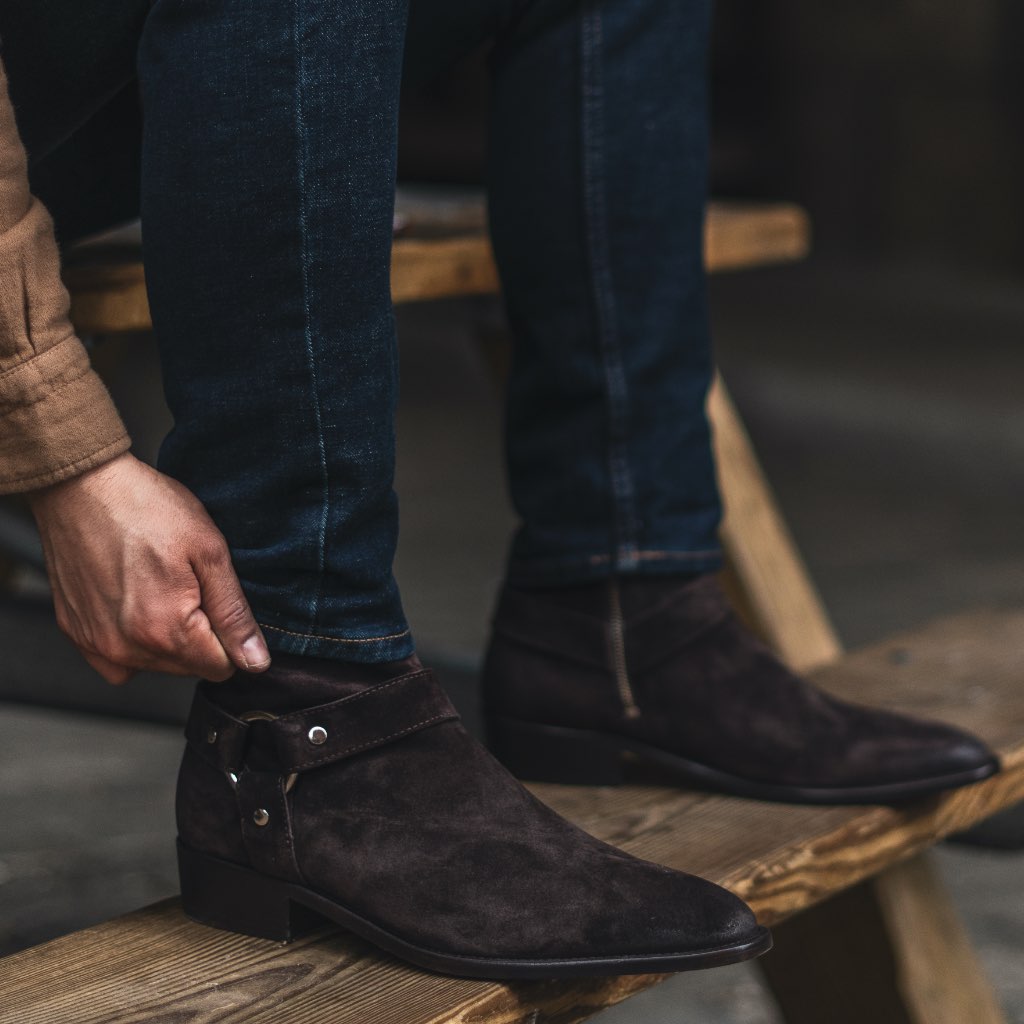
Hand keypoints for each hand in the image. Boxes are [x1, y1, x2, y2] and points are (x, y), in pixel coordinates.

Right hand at [28, 452, 269, 683]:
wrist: (81, 486)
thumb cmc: (146, 508)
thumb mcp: (210, 552)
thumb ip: (234, 614)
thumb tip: (256, 661)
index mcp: (166, 631)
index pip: (221, 668)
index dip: (230, 637)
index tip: (218, 602)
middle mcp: (126, 649)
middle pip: (188, 668)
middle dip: (200, 636)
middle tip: (189, 586)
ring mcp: (96, 644)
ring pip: (155, 665)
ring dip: (167, 638)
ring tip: (160, 587)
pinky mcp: (77, 634)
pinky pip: (118, 661)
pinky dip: (132, 642)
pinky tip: (136, 604)